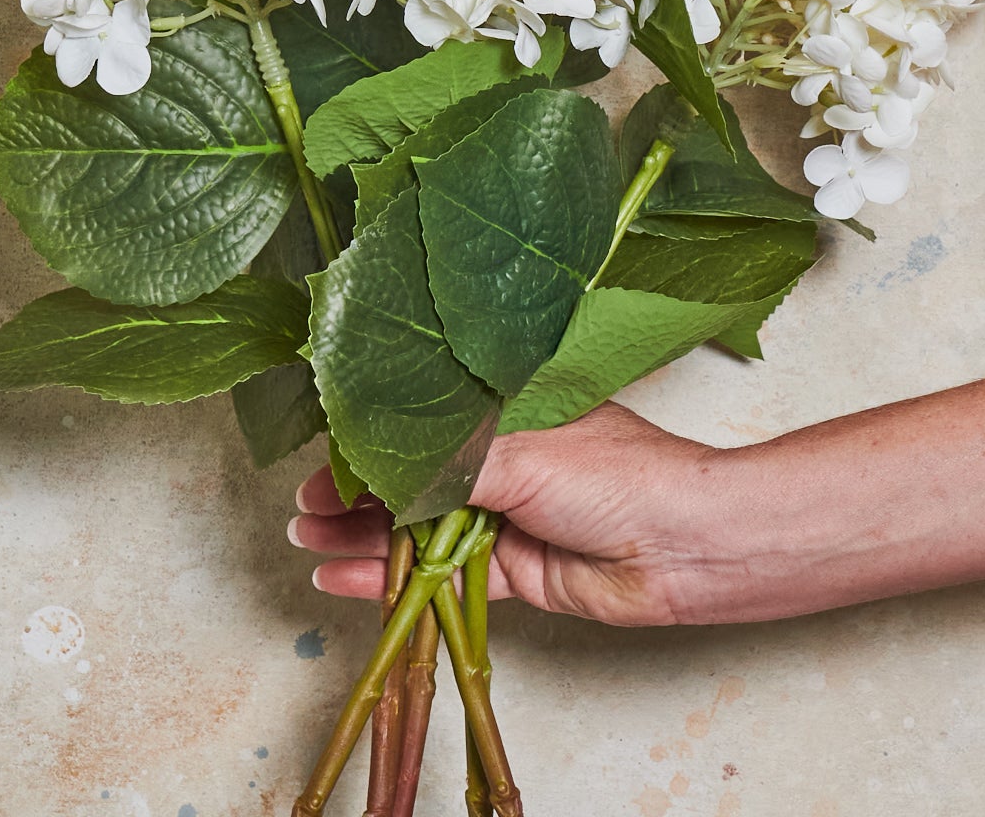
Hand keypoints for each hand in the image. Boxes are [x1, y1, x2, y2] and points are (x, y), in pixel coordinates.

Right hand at [290, 403, 750, 626]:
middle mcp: (504, 458)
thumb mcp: (516, 450)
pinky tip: (345, 578)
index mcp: (508, 408)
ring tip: (308, 544)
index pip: (423, 419)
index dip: (371, 438)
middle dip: (355, 493)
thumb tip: (376, 457)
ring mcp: (507, 514)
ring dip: (363, 537)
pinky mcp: (512, 568)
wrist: (682, 546)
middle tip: (302, 509)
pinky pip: (439, 573)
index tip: (322, 454)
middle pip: (414, 476)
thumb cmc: (615, 474)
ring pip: (419, 527)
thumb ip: (442, 460)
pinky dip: (391, 578)